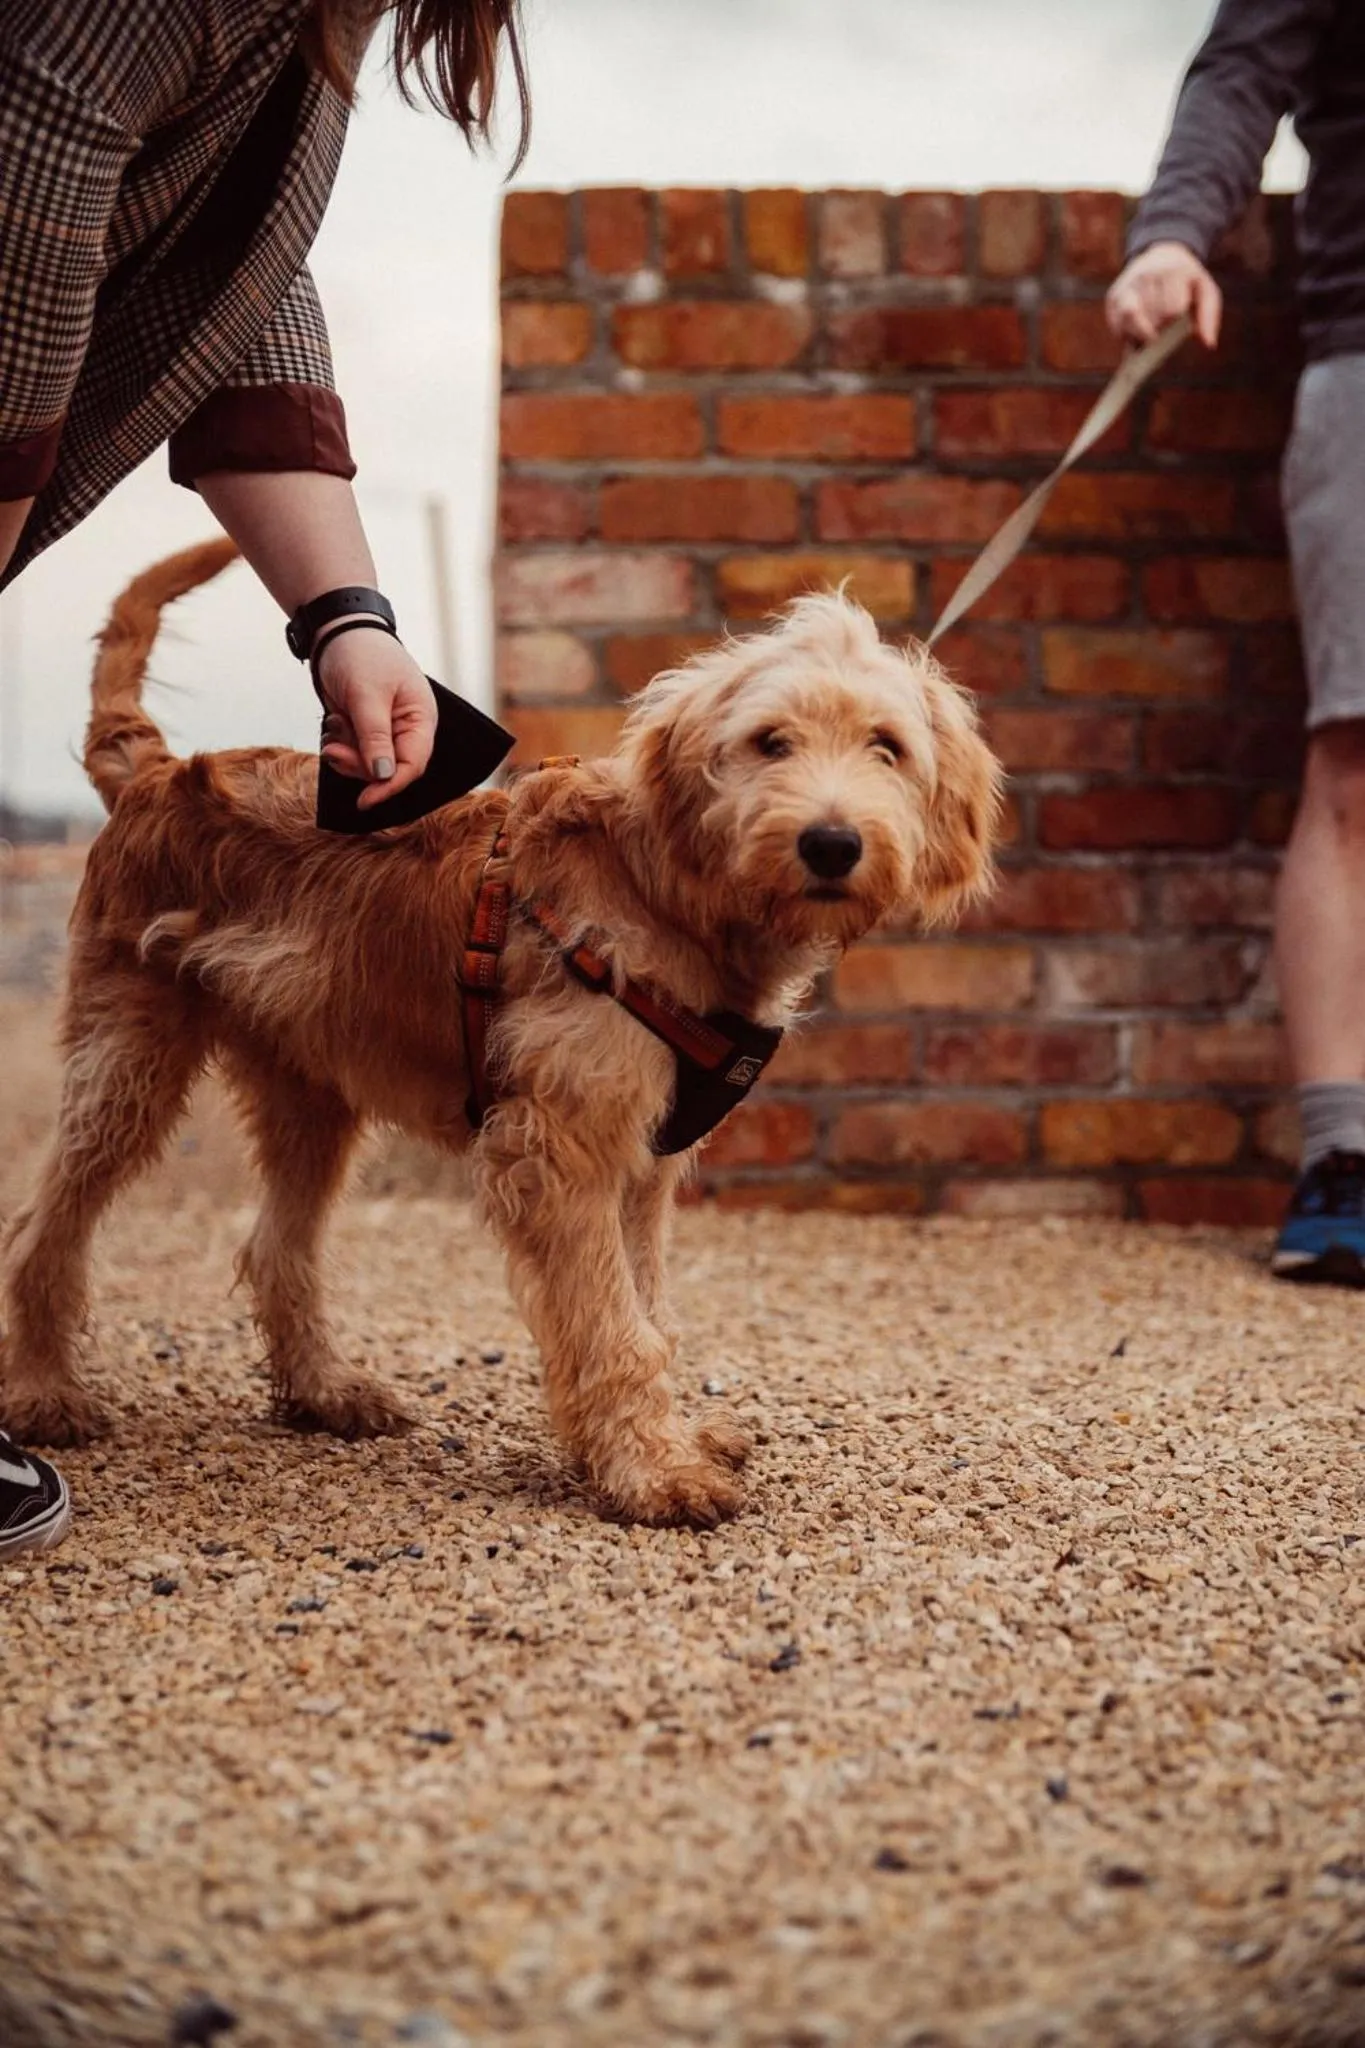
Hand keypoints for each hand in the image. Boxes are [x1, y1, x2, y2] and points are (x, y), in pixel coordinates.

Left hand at [314, 624, 437, 811]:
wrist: (337, 629)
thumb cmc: (360, 654)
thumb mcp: (366, 696)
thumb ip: (375, 738)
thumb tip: (384, 776)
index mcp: (421, 718)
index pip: (412, 765)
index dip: (390, 786)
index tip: (364, 800)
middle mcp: (408, 728)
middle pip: (388, 770)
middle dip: (358, 765)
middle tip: (333, 749)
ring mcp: (386, 730)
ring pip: (367, 764)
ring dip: (346, 754)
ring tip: (333, 727)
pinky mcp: (366, 729)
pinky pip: (354, 753)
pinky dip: (340, 745)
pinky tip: (333, 724)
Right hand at [1106, 240, 1221, 348]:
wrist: (1161, 256)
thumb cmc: (1186, 280)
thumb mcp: (1206, 292)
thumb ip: (1209, 317)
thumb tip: (1208, 344)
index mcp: (1172, 271)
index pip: (1171, 311)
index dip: (1174, 324)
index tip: (1176, 322)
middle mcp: (1146, 275)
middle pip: (1151, 320)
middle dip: (1159, 331)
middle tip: (1164, 328)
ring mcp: (1126, 286)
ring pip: (1130, 324)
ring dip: (1142, 335)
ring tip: (1152, 331)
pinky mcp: (1113, 297)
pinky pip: (1117, 326)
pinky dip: (1128, 335)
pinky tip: (1138, 329)